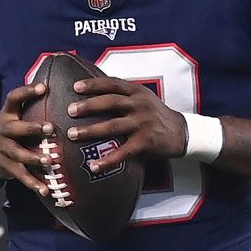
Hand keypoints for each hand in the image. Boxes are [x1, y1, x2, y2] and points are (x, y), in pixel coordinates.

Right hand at [0, 82, 56, 195]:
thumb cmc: (10, 130)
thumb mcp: (14, 115)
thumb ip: (30, 103)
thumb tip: (53, 84)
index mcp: (8, 115)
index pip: (14, 98)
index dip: (27, 92)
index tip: (43, 87)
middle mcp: (4, 130)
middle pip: (15, 129)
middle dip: (32, 129)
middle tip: (50, 128)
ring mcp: (4, 150)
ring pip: (18, 154)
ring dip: (34, 158)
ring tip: (49, 161)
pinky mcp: (7, 167)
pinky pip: (21, 175)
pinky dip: (33, 184)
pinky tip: (46, 190)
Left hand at [64, 76, 187, 171]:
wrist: (181, 132)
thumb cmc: (156, 114)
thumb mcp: (143, 98)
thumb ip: (123, 95)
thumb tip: (94, 92)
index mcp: (137, 92)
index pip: (113, 84)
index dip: (94, 84)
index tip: (75, 87)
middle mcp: (139, 105)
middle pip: (110, 102)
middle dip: (88, 106)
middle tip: (69, 111)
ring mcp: (142, 123)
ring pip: (112, 126)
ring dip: (91, 130)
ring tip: (73, 135)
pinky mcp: (145, 142)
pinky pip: (123, 152)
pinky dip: (107, 160)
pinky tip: (93, 166)